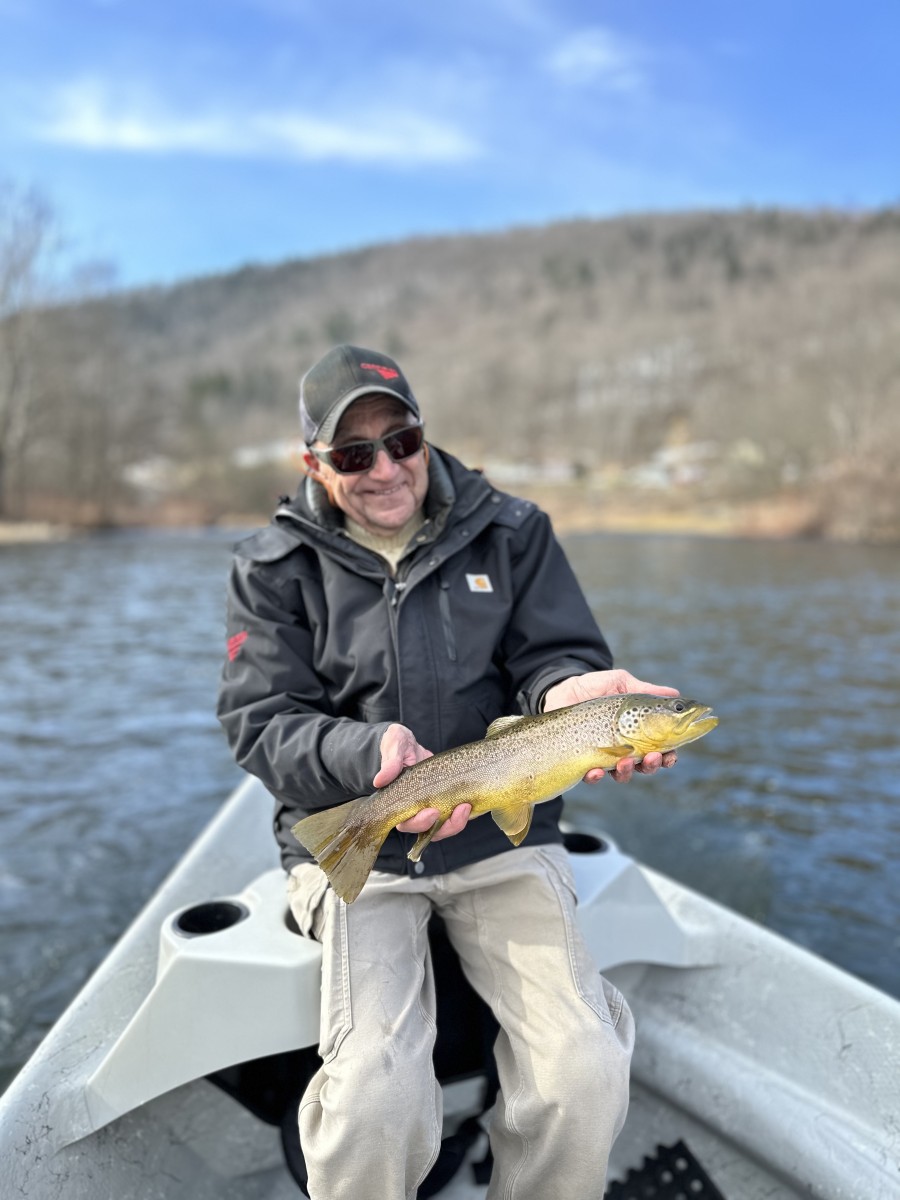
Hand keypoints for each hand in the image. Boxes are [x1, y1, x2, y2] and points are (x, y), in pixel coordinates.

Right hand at [374, 725, 471, 842]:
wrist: (410, 744)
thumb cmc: (397, 746)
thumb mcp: (393, 746)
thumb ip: (390, 762)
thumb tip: (380, 780)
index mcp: (398, 803)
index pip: (407, 823)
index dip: (420, 823)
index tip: (432, 811)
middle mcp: (415, 809)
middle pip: (429, 831)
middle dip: (445, 826)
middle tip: (460, 808)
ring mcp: (431, 805)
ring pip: (444, 827)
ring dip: (457, 822)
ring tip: (467, 805)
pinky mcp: (445, 800)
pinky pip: (455, 814)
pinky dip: (464, 813)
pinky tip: (471, 802)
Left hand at [542, 668, 679, 784]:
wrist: (563, 688)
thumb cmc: (596, 686)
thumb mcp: (621, 683)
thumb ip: (646, 690)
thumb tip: (675, 694)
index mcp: (638, 732)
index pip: (659, 749)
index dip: (668, 756)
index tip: (671, 754)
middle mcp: (624, 748)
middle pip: (644, 766)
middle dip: (651, 766)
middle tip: (652, 757)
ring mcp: (603, 756)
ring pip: (621, 775)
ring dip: (627, 772)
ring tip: (625, 761)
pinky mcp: (582, 760)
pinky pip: (591, 777)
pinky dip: (596, 777)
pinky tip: (597, 771)